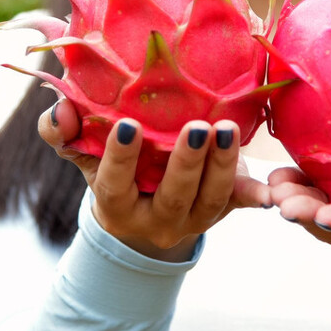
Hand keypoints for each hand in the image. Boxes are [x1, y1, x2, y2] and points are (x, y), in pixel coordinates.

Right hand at [38, 100, 269, 260]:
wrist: (145, 205)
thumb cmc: (110, 167)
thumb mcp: (82, 153)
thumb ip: (61, 131)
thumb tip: (60, 109)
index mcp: (117, 207)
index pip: (115, 185)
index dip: (121, 158)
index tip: (128, 124)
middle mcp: (156, 221)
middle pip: (174, 196)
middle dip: (186, 163)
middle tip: (197, 126)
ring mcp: (194, 219)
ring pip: (212, 199)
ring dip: (223, 165)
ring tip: (229, 128)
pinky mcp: (223, 209)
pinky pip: (241, 204)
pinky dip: (256, 195)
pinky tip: (270, 188)